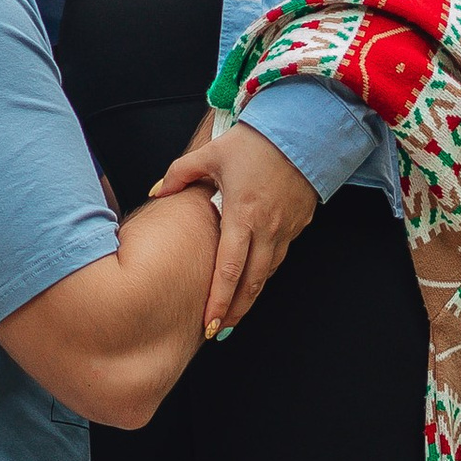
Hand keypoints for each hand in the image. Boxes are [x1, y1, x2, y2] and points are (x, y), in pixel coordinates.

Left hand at [148, 117, 315, 337]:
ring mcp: (287, 229)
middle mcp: (267, 228)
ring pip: (268, 274)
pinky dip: (265, 272)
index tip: (208, 325)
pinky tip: (253, 281)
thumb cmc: (255, 141)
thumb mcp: (212, 154)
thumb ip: (180, 174)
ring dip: (251, 296)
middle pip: (252, 283)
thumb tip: (156, 192)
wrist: (304, 128)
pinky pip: (280, 256)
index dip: (219, 301)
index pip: (229, 270)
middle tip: (218, 332)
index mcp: (242, 215)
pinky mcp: (300, 225)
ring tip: (233, 314)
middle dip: (234, 311)